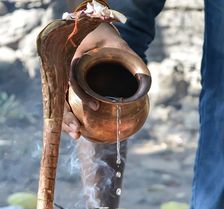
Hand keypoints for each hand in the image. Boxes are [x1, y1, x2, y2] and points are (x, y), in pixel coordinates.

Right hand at [62, 23, 134, 138]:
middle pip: (61, 97)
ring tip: (77, 135)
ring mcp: (69, 83)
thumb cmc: (109, 42)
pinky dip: (72, 118)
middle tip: (77, 131)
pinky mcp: (73, 91)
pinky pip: (68, 105)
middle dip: (67, 116)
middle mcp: (68, 73)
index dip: (82, 94)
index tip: (95, 107)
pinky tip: (79, 130)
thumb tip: (144, 79)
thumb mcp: (120, 46)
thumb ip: (129, 58)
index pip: (74, 78)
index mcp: (76, 60)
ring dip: (67, 121)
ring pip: (61, 104)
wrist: (100, 40)